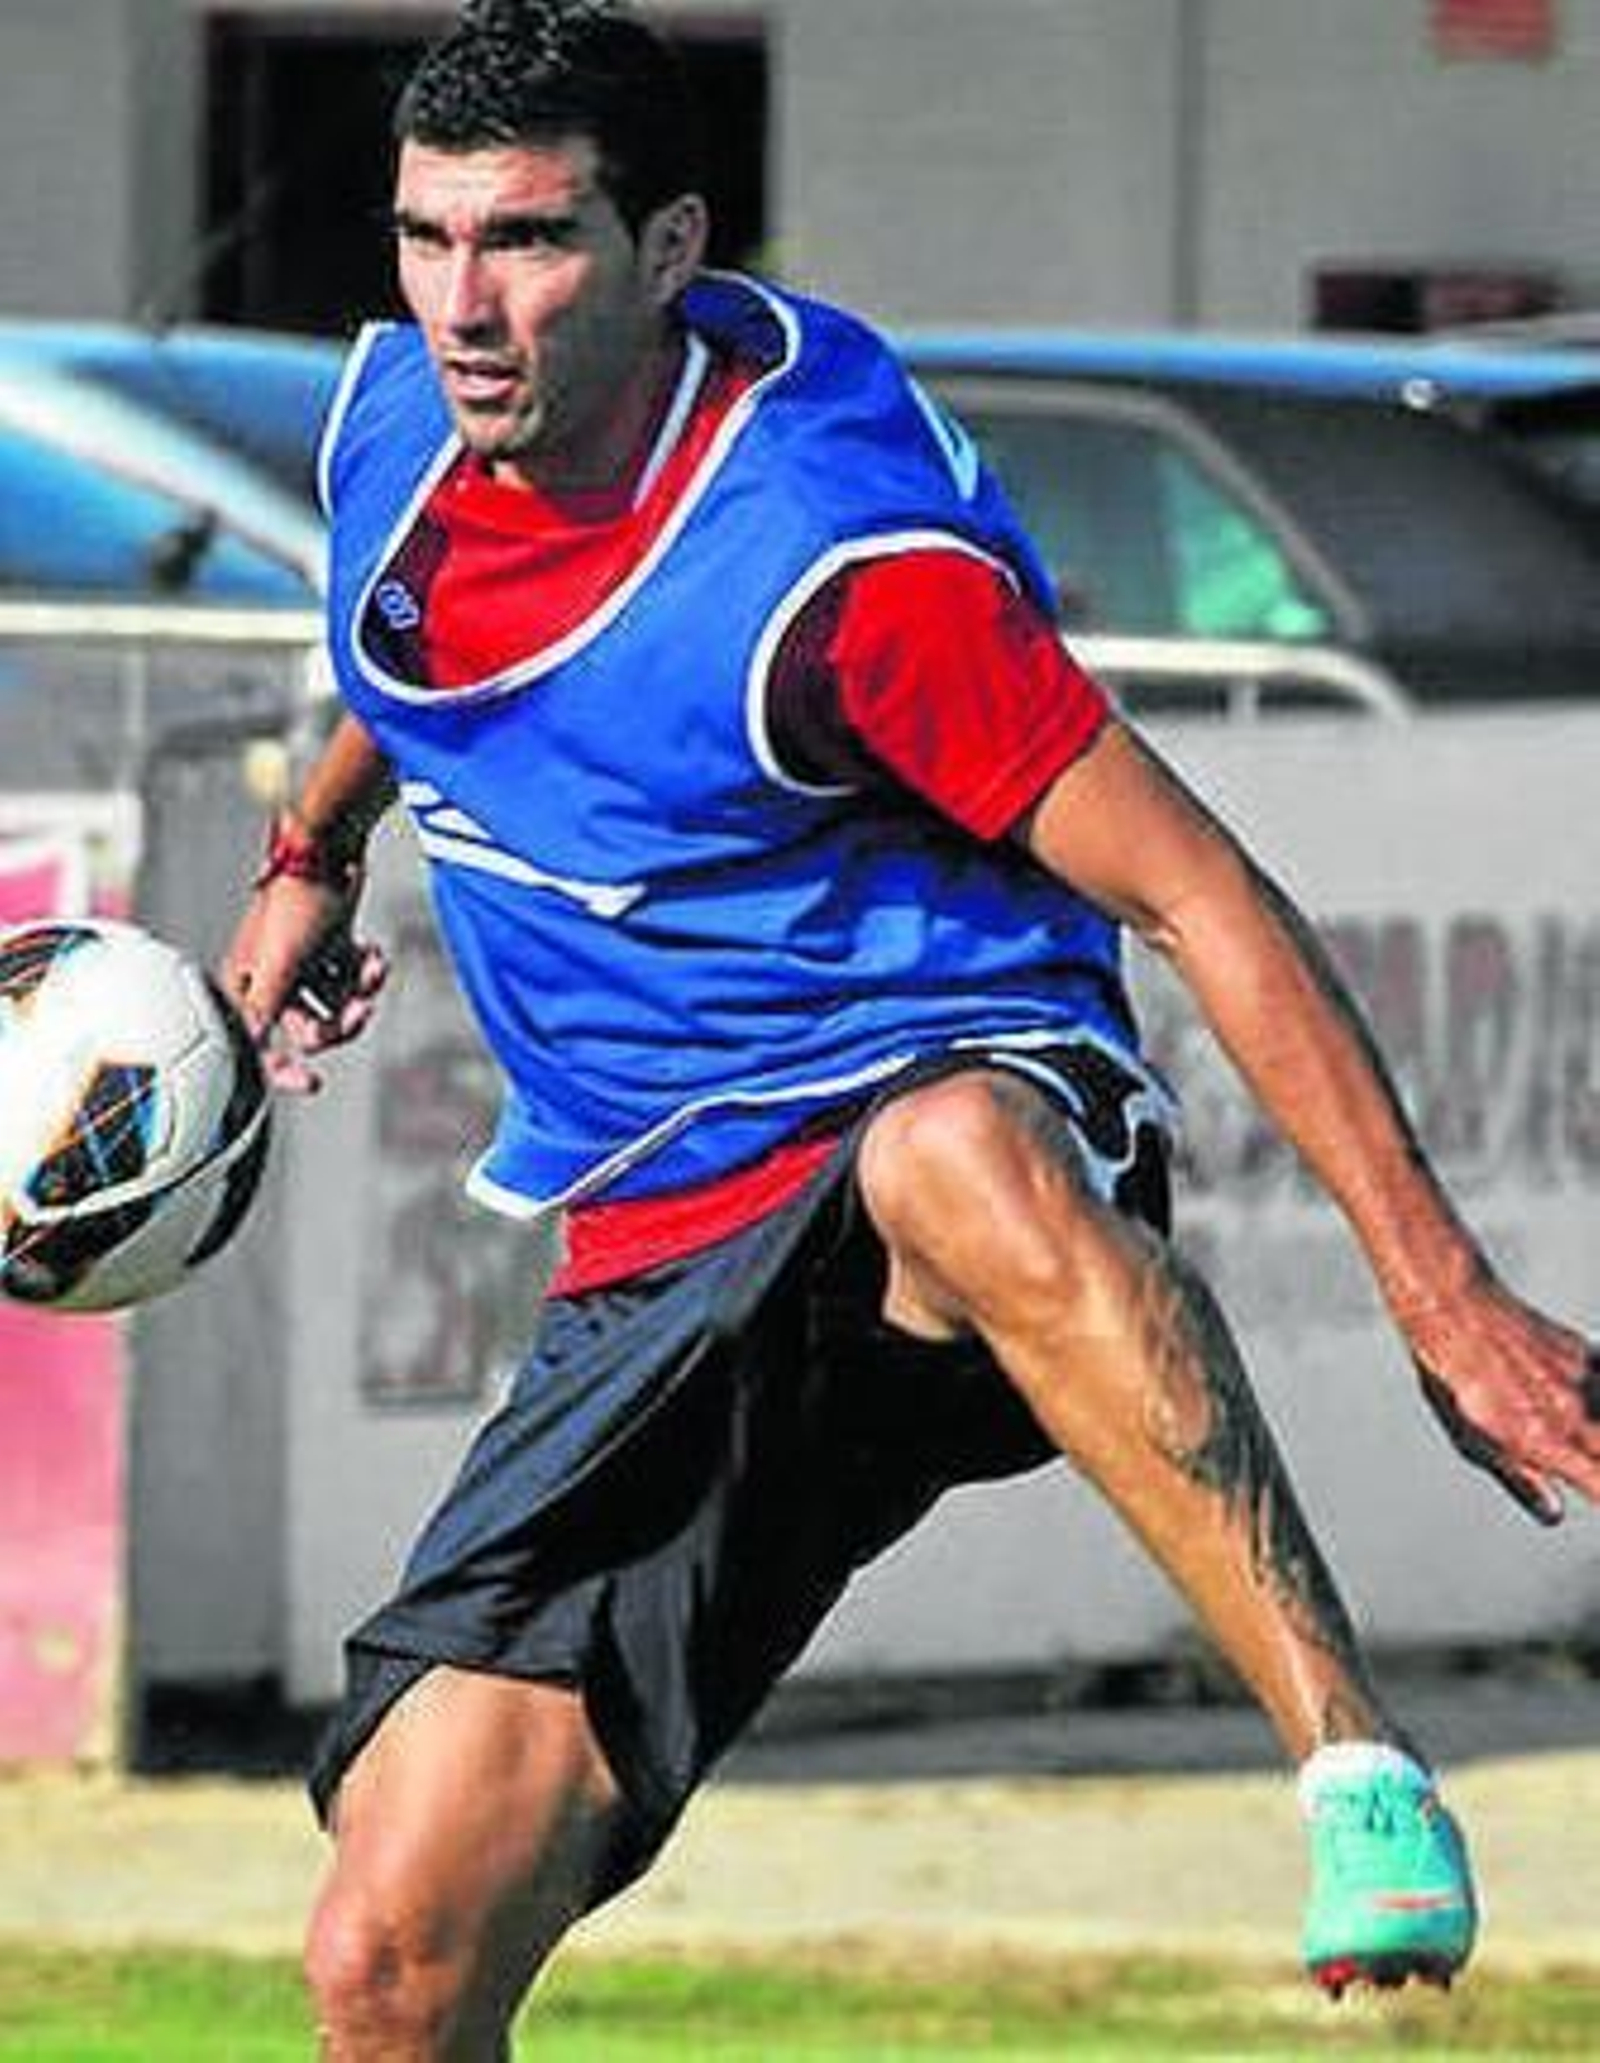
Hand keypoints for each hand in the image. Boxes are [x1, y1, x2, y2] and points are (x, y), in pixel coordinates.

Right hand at [220, 877, 387, 1094]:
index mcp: (245, 986)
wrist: (330, 849)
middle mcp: (270, 980)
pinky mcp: (329, 949)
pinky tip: (373, 956)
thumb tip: (248, 1052)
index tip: (311, 1084)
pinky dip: (366, 972)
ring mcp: (301, 965)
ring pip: (335, 1006)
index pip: (257, 1045)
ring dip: (359, 994)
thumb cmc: (297, 901)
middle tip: (362, 1011)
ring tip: (371, 974)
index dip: (281, 1069)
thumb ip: (263, 1011)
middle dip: (340, 1022)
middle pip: (308, 1029)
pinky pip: (350, 981)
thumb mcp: (280, 963)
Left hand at [1403, 1279, 1599, 1524]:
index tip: (1593, 1493)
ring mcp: (1584, 1380)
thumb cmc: (1453, 1381)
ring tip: (1576, 1434)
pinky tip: (1577, 1400)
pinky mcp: (1585, 1354)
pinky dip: (1594, 1396)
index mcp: (1546, 1442)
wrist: (1455, 1311)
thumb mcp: (1473, 1442)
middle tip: (1577, 1462)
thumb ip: (1521, 1480)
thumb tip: (1553, 1513)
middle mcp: (1574, 1412)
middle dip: (1594, 1461)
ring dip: (1592, 1430)